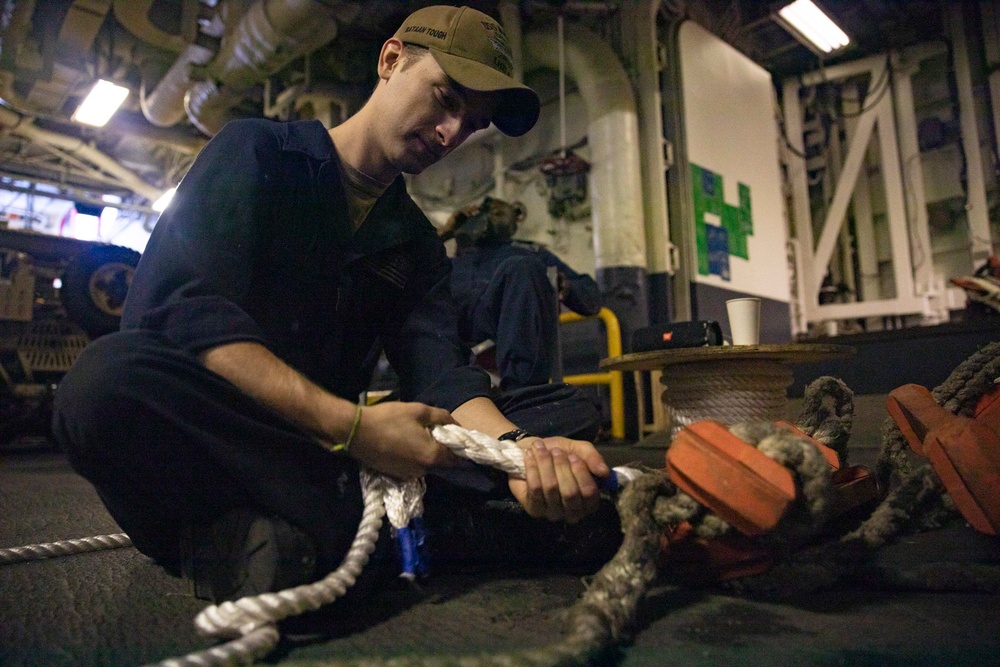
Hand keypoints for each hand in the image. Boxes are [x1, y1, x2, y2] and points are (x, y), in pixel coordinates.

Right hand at [347, 402, 461, 478]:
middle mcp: (423, 470)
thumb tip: (456, 424)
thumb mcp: (419, 411)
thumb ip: (442, 417)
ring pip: (425, 464)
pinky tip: (404, 444)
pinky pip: (412, 466)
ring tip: (416, 436)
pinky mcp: (396, 475)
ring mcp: (408, 475)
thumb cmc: (389, 419)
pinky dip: (413, 457)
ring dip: (426, 453)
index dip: (461, 450)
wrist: (356, 432)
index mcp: (432, 456)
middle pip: (440, 461)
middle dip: (441, 449)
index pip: (456, 459)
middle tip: (435, 432)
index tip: (461, 441)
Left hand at [508, 436, 610, 523]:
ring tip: (540, 449)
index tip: (572, 456)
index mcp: (589, 500)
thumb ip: (592, 457)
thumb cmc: (557, 454)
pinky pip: (535, 489)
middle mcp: (573, 512)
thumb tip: (605, 472)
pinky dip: (532, 469)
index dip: (581, 473)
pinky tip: (530, 457)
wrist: (529, 452)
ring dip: (545, 464)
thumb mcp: (578, 450)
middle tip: (556, 451)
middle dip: (562, 467)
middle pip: (570, 492)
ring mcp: (553, 513)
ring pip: (551, 488)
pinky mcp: (535, 510)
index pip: (590, 493)